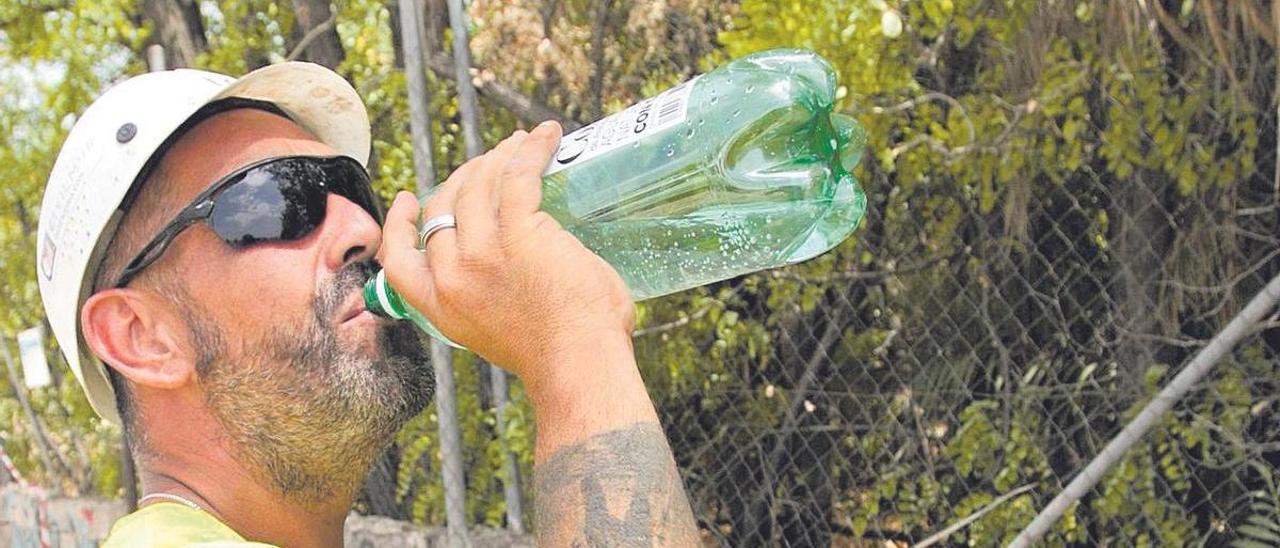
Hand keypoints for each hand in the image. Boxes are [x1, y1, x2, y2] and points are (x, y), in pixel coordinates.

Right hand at [378, 121, 635, 379]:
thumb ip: (495, 303)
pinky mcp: (521, 232)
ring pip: (479, 185)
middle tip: (495, 164)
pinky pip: (518, 175)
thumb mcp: (503, 335)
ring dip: (499, 156)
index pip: (400, 260)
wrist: (580, 369)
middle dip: (467, 178)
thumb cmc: (563, 358)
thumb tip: (525, 273)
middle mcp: (453, 276)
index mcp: (442, 307)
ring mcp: (484, 252)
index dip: (399, 224)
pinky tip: (546, 137)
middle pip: (444, 208)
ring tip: (523, 143)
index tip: (409, 200)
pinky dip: (531, 150)